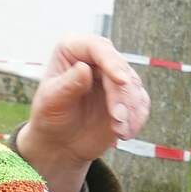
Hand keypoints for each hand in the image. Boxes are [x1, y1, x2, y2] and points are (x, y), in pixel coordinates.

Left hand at [17, 36, 150, 191]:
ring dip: (131, 110)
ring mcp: (113, 76)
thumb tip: (85, 69)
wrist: (60, 143)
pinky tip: (126, 133)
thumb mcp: (51, 101)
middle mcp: (97, 58)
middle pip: (120, 69)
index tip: (121, 81)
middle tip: (118, 120)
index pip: (98, 49)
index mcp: (74, 49)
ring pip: (134, 86)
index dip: (112, 63)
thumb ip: (68, 85)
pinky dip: (136, 118)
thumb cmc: (50, 117)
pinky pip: (140, 103)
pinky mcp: (126, 96)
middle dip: (122, 96)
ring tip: (120, 132)